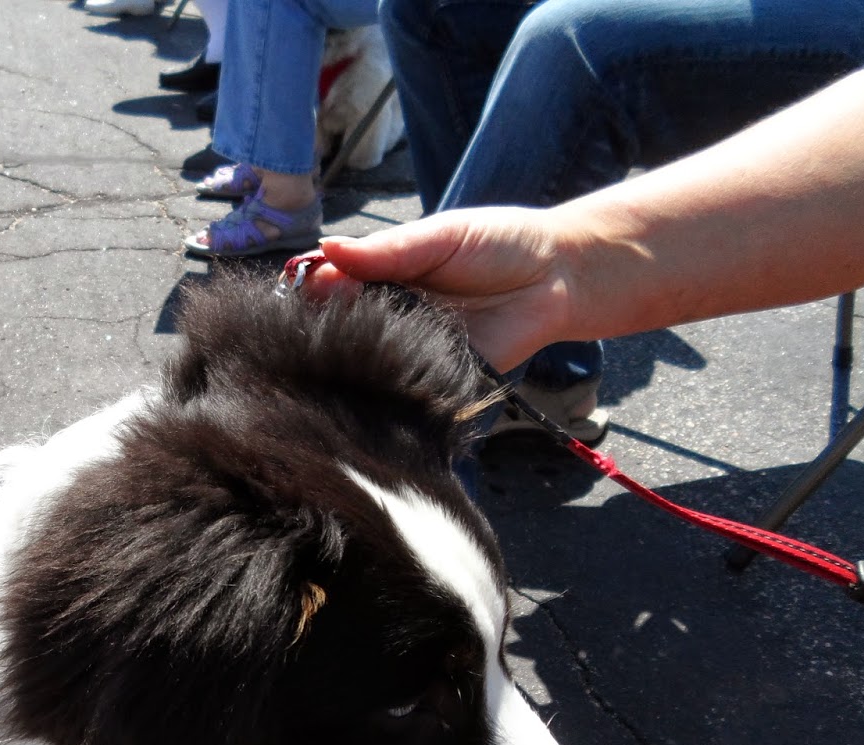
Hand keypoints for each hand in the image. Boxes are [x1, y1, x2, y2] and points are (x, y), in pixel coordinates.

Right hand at [304, 208, 579, 372]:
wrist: (558, 279)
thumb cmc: (500, 245)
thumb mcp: (439, 238)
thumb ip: (386, 250)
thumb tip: (324, 249)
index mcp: (380, 274)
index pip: (330, 283)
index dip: (313, 286)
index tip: (306, 286)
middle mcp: (385, 315)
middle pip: (335, 326)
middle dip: (324, 323)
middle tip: (324, 318)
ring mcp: (405, 350)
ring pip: (361, 361)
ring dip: (351, 356)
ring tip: (349, 346)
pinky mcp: (431, 380)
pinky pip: (400, 387)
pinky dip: (388, 383)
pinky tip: (378, 375)